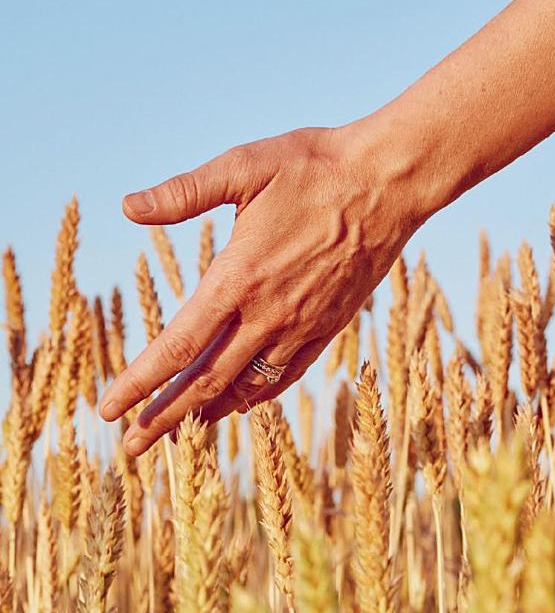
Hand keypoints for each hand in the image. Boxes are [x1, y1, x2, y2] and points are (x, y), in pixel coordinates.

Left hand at [99, 125, 418, 454]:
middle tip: (129, 446)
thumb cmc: (315, 167)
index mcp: (239, 278)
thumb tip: (128, 206)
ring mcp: (301, 326)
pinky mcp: (329, 326)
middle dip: (163, 416)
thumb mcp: (244, 166)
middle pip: (206, 382)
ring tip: (177, 432)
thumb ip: (184, 192)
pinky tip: (238, 404)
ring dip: (206, 413)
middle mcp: (268, 314)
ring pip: (246, 386)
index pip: (179, 347)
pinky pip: (285, 376)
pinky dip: (255, 397)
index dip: (140, 382)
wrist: (388, 183)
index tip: (108, 410)